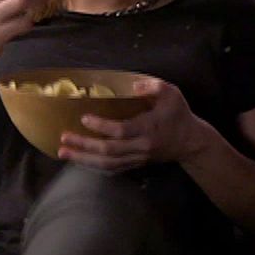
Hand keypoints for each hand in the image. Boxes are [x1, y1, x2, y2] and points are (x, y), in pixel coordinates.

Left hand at [58, 77, 211, 172]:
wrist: (191, 142)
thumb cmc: (179, 115)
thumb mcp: (172, 94)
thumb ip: (153, 86)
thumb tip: (132, 85)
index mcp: (148, 129)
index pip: (121, 130)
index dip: (101, 126)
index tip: (84, 118)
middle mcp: (141, 147)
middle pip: (108, 151)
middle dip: (84, 145)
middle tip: (64, 138)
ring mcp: (137, 158)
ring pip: (107, 164)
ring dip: (83, 159)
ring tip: (63, 152)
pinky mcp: (136, 164)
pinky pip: (112, 169)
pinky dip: (94, 167)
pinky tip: (80, 161)